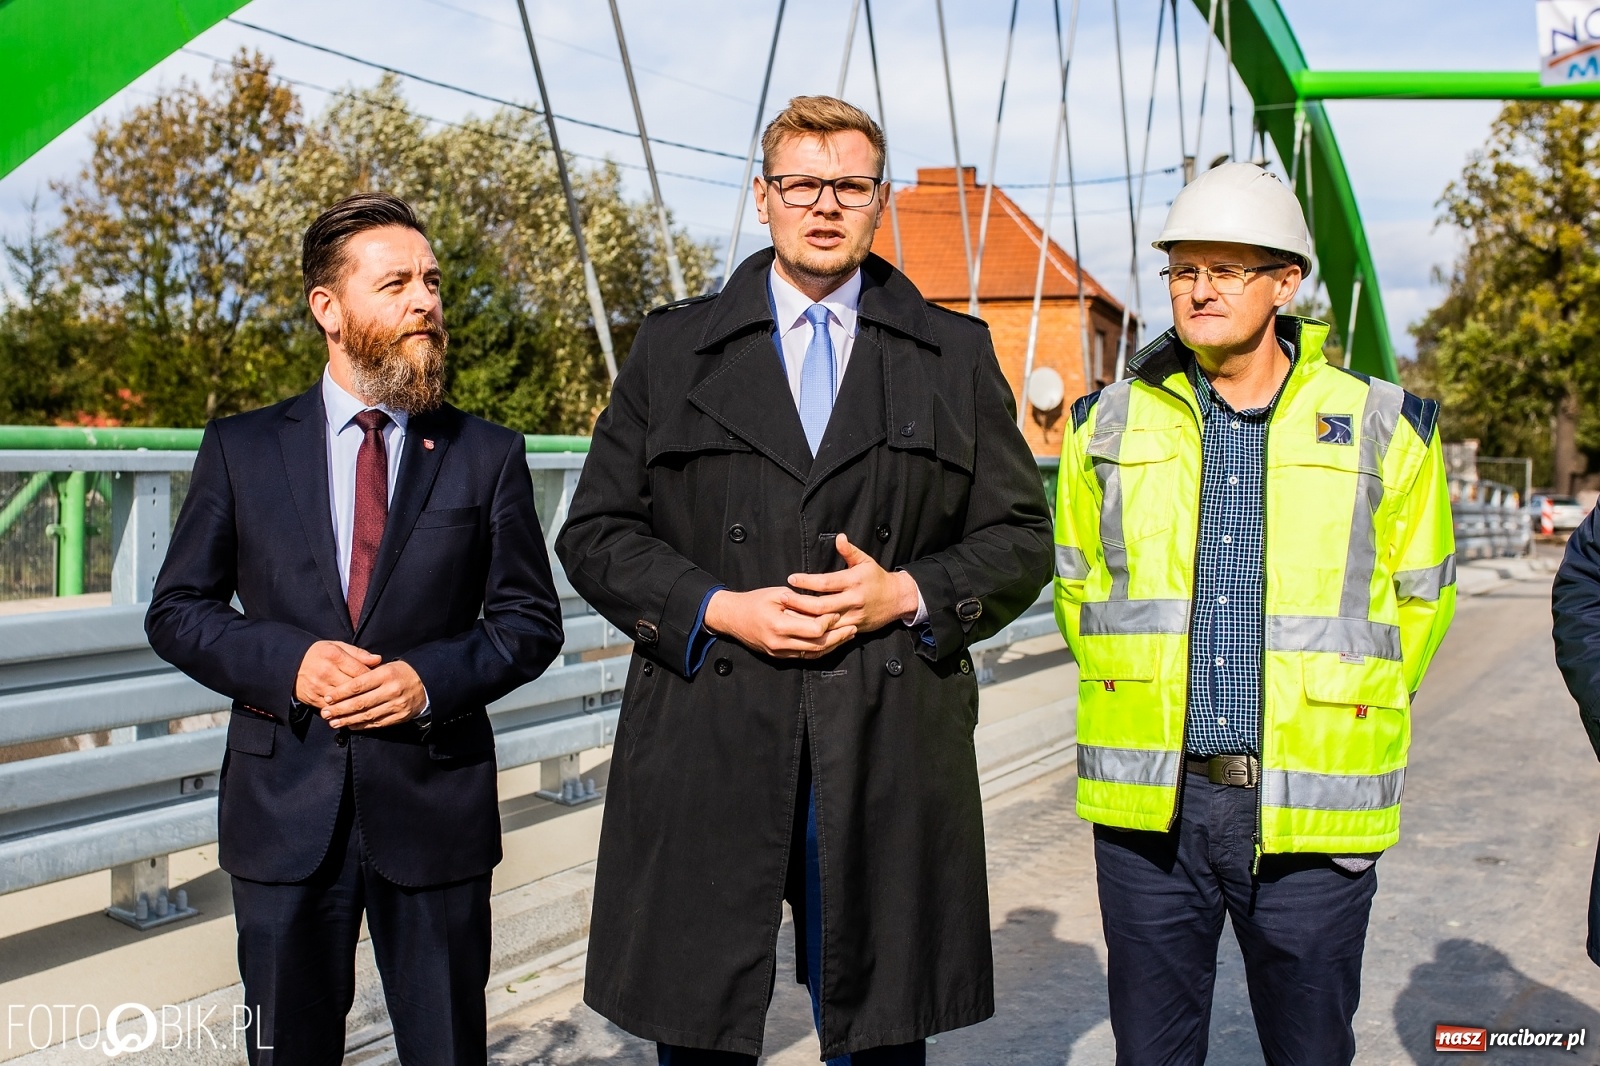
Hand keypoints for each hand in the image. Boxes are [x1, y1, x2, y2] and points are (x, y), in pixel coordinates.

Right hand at [295, 641, 380, 707]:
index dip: (373, 677)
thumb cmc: (319, 654)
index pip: (360, 670)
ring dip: (356, 704)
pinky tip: (353, 713)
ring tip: (369, 706)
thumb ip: (358, 653)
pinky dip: (343, 712)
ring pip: (344, 700)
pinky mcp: (313, 699)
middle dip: (368, 691)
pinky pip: (332, 708)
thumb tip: (378, 660)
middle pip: (354, 687)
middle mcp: (326, 672)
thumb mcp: (337, 646)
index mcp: (334, 656)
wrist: (290, 664)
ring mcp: (319, 687)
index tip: (380, 681)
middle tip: (378, 695)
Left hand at [321, 660, 427, 729]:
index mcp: (386, 674)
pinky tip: (351, 726)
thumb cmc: (400, 672)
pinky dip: (362, 726)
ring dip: (348, 720)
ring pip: (367, 715)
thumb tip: (341, 685)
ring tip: (333, 722)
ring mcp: (397, 705)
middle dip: (340, 709)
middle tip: (325, 713)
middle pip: (360, 702)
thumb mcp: (385, 666)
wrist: (426, 683)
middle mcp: (391, 690)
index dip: (341, 692)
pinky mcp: (400, 716)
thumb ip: (365, 672)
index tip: (327, 698)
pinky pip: (377, 723)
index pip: (358, 685)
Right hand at [704, 587, 856, 658]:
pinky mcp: (780, 656)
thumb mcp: (778, 594)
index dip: (829, 622)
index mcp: (779, 625)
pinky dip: (820, 650)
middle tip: (853, 628)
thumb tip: (823, 605)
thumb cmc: (755, 601)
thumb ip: (800, 602)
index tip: (837, 613)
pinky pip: (805, 656)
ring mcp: (780, 652)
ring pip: (813, 653)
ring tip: (848, 636)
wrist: (732, 618)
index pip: (814, 630)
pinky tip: (832, 642)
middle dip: (838, 637)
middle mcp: (780, 643)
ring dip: (832, 645)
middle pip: (817, 645)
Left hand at [785, 533, 919, 635]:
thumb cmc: (877, 578)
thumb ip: (850, 551)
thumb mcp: (865, 561)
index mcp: (854, 581)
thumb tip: (839, 537)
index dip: (807, 581)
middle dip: (800, 602)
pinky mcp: (854, 628)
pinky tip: (803, 627)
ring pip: (825, 622)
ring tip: (787, 613)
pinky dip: (817, 630)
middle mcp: (853, 599)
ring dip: (805, 619)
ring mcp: (853, 616)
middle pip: (821, 605)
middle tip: (783, 598)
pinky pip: (832, 632)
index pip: (826, 582)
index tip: (791, 578)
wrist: (897, 599)